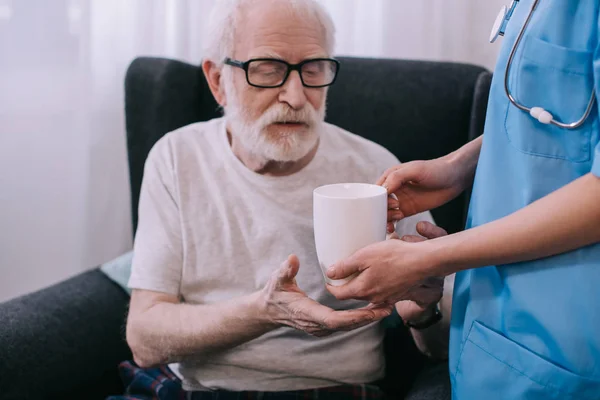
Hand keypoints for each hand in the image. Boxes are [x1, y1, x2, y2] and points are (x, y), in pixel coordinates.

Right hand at [260, 255, 392, 336]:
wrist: (268, 311)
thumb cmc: (274, 294)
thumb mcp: (278, 279)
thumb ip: (286, 269)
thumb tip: (293, 259)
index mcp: (308, 313)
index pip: (335, 320)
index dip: (355, 317)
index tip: (372, 311)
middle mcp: (316, 325)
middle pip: (347, 325)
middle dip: (368, 317)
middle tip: (388, 306)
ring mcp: (320, 328)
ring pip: (348, 326)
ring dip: (366, 318)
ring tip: (386, 306)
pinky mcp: (324, 326)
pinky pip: (345, 324)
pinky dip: (359, 318)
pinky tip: (372, 309)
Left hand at [326, 222, 446, 304]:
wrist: (422, 261)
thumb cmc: (394, 256)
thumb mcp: (364, 255)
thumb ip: (346, 266)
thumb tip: (330, 273)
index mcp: (362, 289)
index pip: (340, 294)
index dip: (332, 287)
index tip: (330, 280)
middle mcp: (373, 298)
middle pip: (353, 295)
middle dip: (346, 286)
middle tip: (343, 274)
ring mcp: (386, 298)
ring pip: (368, 295)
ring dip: (361, 287)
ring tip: (360, 274)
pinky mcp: (397, 295)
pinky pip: (381, 294)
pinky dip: (376, 287)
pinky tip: (378, 277)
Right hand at [379, 157, 472, 233]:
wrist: (455, 177)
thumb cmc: (436, 169)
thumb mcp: (415, 170)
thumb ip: (397, 177)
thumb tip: (382, 190)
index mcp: (391, 177)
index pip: (376, 191)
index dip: (379, 200)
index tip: (392, 204)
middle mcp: (394, 189)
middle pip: (379, 204)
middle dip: (382, 211)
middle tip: (397, 212)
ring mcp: (401, 200)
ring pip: (386, 212)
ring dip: (386, 219)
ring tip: (397, 220)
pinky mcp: (409, 209)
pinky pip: (395, 218)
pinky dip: (392, 224)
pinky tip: (394, 228)